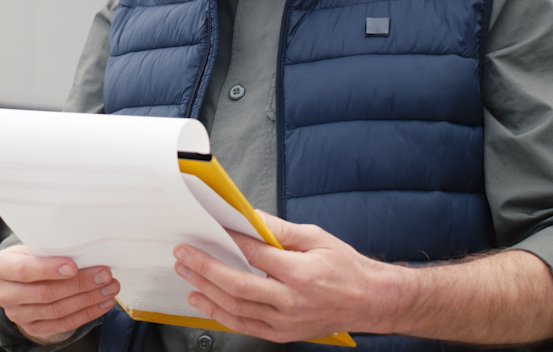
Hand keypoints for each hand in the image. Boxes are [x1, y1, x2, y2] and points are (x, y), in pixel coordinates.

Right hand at [0, 245, 120, 344]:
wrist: (19, 280)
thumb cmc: (30, 258)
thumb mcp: (32, 247)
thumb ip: (50, 250)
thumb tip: (83, 250)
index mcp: (0, 267)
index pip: (24, 270)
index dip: (49, 269)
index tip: (73, 266)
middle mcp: (4, 294)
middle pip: (45, 292)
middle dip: (79, 283)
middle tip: (103, 275)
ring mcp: (18, 314)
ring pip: (57, 310)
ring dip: (88, 299)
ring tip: (108, 287)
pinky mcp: (33, 328)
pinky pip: (63, 324)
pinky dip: (86, 313)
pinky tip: (102, 303)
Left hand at [173, 211, 380, 341]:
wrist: (368, 301)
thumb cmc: (345, 267)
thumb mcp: (317, 238)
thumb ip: (281, 230)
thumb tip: (251, 217)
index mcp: (300, 273)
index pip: (253, 254)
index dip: (227, 240)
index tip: (208, 228)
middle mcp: (290, 301)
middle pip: (236, 284)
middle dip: (204, 267)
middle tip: (184, 254)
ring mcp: (284, 321)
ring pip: (235, 308)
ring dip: (205, 290)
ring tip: (186, 274)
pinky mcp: (282, 334)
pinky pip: (243, 326)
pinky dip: (219, 314)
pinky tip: (203, 300)